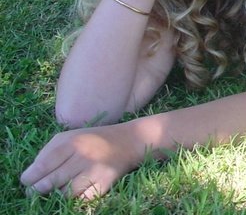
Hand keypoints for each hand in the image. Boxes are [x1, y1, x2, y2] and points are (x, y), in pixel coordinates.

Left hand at [20, 124, 142, 199]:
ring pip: (63, 194)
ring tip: (56, 189)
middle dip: (37, 190)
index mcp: (70, 143)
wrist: (129, 141)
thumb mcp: (69, 136)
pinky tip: (76, 190)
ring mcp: (94, 171)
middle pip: (48, 183)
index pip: (40, 167)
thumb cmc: (92, 140)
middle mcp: (82, 157)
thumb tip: (31, 174)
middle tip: (37, 190)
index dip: (29, 179)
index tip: (28, 181)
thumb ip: (48, 152)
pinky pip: (81, 199)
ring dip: (56, 195)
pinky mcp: (104, 184)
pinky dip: (75, 198)